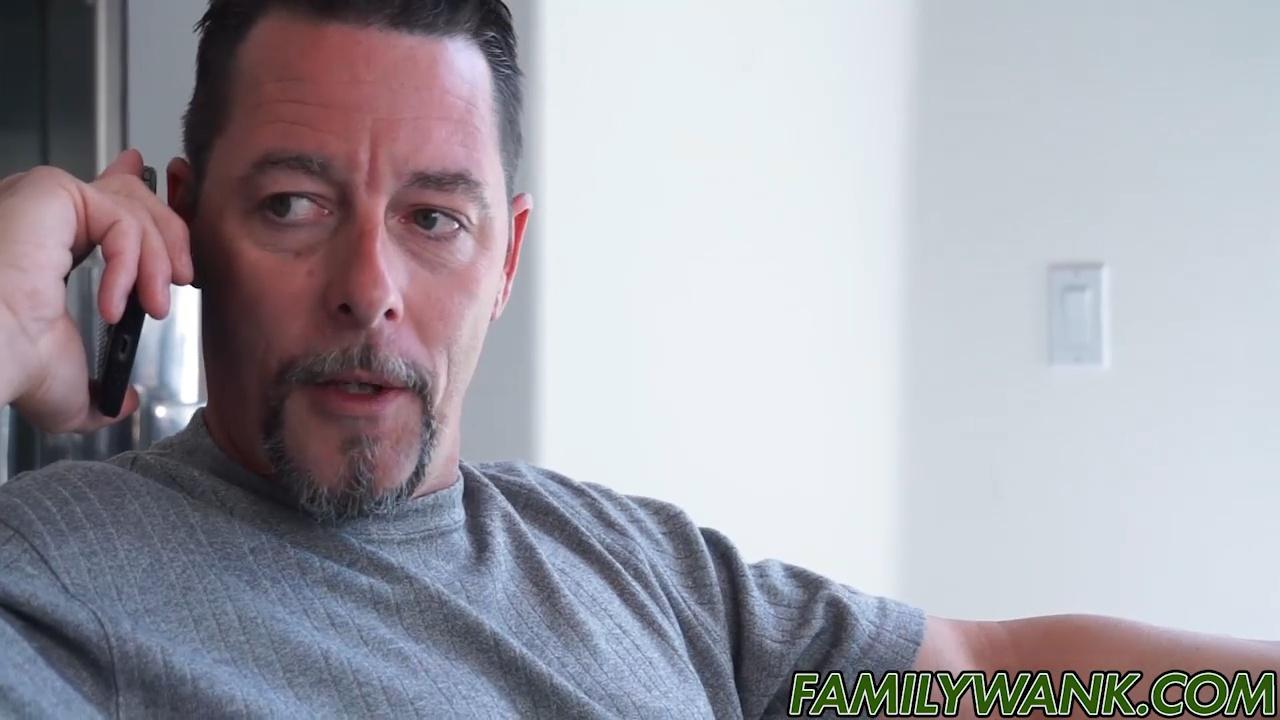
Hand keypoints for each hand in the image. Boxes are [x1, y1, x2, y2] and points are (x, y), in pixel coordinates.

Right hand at [0, 149, 193, 432]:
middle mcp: (41, 213)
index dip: (132, 189)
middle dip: (169, 238)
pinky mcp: (53, 191)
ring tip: (153, 307)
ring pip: (135, 210)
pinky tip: (115, 301)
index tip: (150, 185)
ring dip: (158, 264)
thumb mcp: (70, 388)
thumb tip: (121, 402)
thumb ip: (101, 393)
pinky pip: (123, 219)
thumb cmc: (12, 362)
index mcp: (44, 243)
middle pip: (130, 196)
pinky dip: (134, 263)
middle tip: (180, 280)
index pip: (99, 202)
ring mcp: (44, 198)